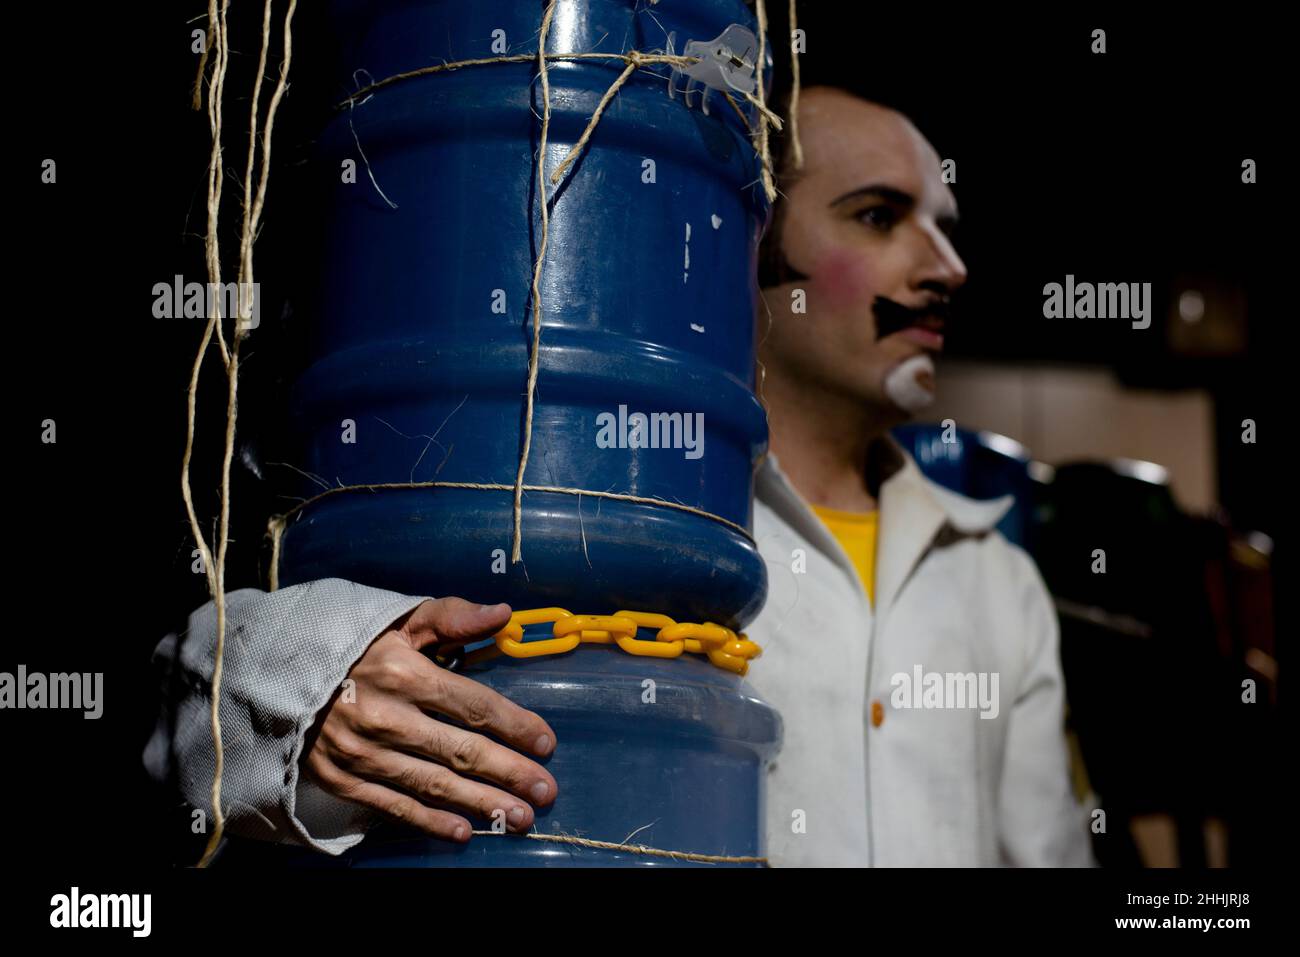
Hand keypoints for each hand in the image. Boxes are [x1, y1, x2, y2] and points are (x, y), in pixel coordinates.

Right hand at [301, 598, 556, 841]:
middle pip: (460, 750)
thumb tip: (503, 614)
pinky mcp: (341, 778)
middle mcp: (385, 717)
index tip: (546, 742)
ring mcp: (362, 753)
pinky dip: (430, 821)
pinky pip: (394, 805)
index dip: (514, 725)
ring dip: (481, 803)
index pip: (473, 704)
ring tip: (520, 817)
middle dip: (509, 773)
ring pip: (433, 784)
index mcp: (403, 672)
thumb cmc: (351, 642)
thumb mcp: (399, 618)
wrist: (274, 673)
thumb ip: (453, 617)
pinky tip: (463, 831)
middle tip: (546, 791)